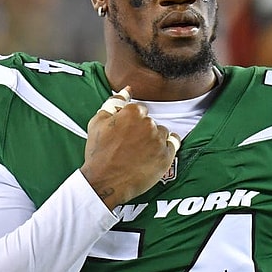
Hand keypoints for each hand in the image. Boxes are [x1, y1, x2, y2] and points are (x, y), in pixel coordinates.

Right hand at [81, 87, 178, 208]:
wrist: (105, 182)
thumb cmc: (99, 153)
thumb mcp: (97, 123)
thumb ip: (114, 102)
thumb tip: (127, 90)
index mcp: (132, 113)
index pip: (140, 110)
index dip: (132, 122)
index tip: (127, 132)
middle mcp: (148, 124)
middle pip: (151, 122)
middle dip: (143, 131)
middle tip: (131, 145)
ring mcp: (158, 141)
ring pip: (162, 132)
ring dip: (155, 139)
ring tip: (141, 152)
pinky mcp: (166, 157)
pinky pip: (174, 144)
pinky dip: (166, 147)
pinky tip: (155, 153)